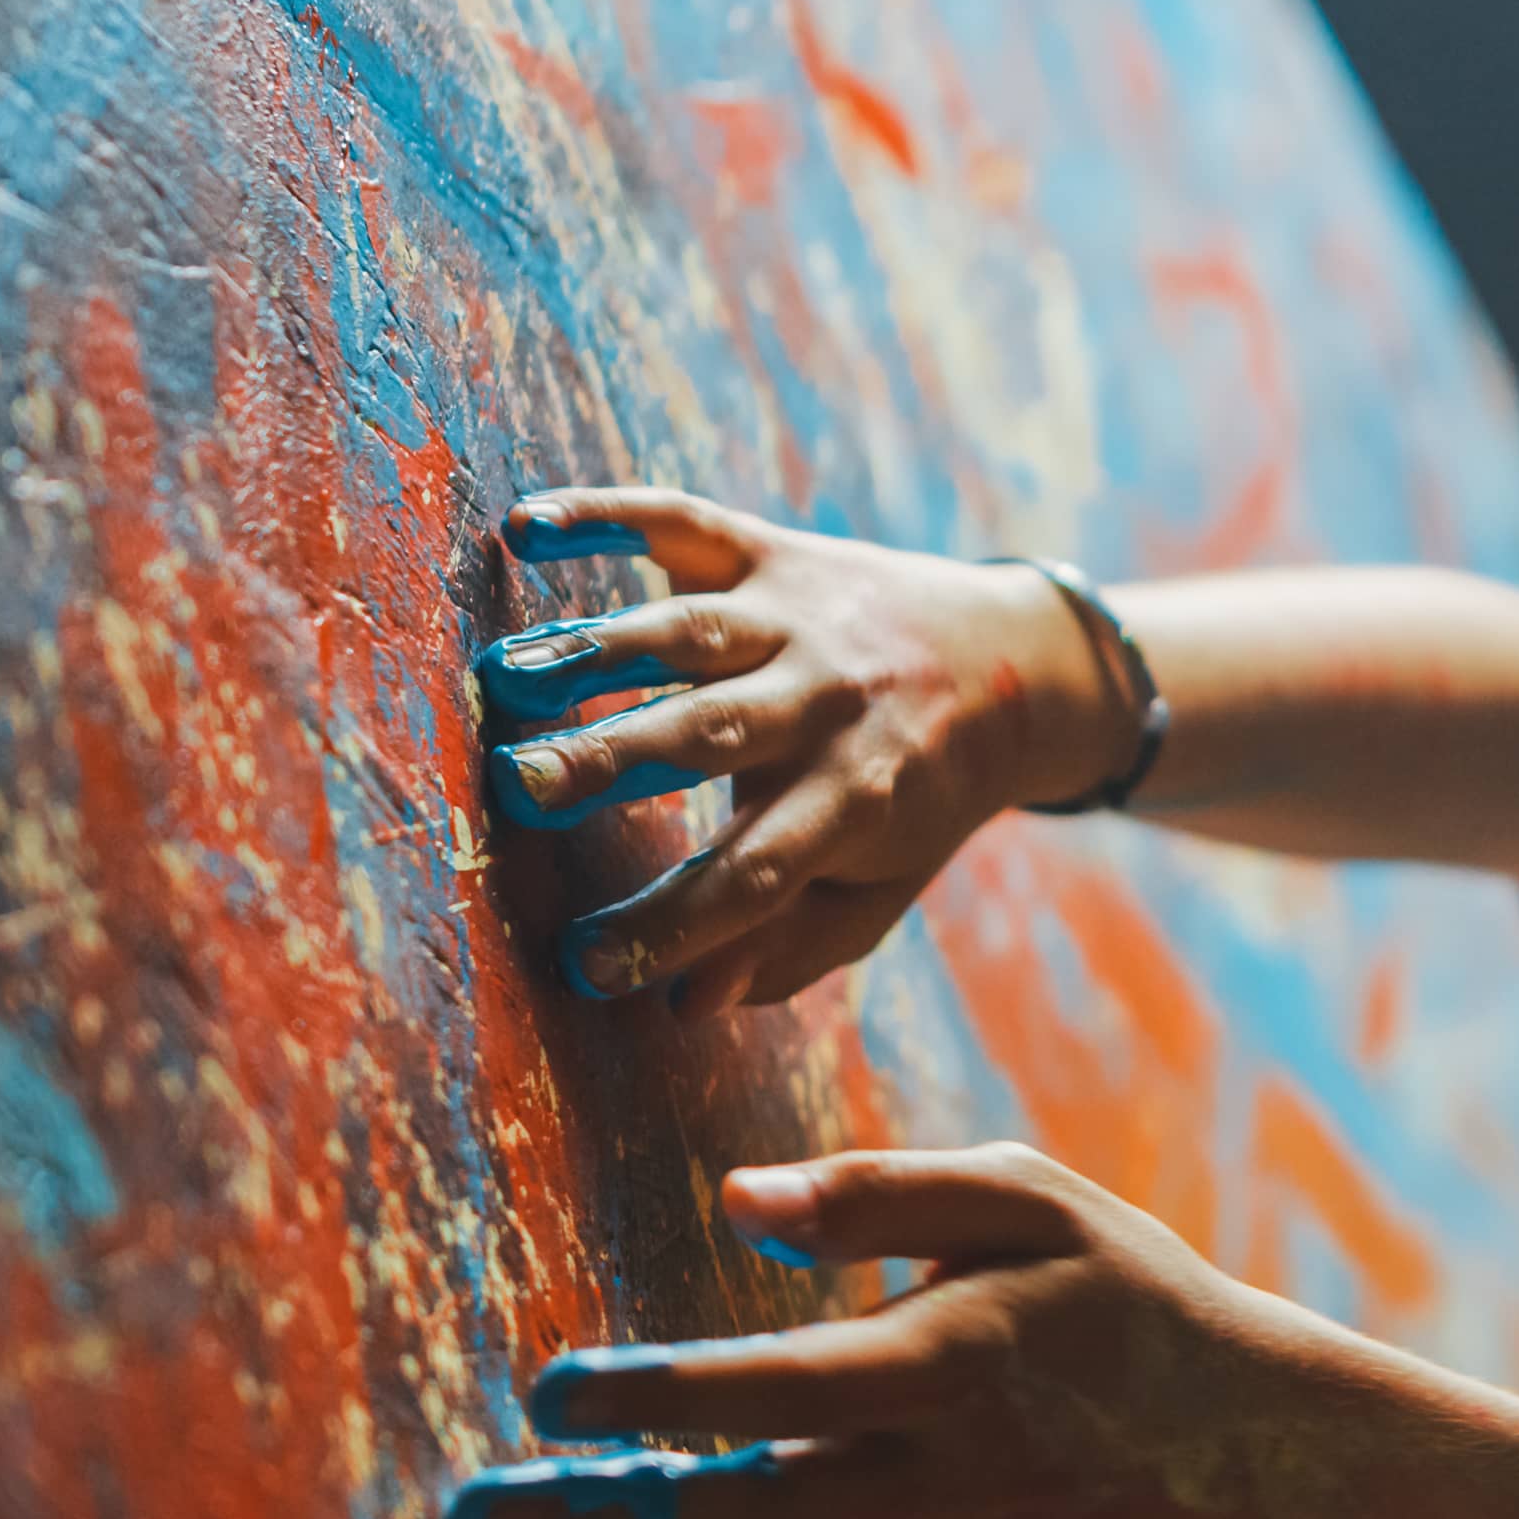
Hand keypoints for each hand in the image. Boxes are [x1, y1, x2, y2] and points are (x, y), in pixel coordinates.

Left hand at [441, 1143, 1361, 1518]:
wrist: (1236, 1443)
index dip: (665, 1396)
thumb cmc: (1116, 1291)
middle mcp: (931, 1479)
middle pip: (745, 1516)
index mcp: (949, 1364)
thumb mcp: (1026, 1197)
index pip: (784, 1388)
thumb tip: (736, 1195)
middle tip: (471, 1516)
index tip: (552, 1390)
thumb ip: (879, 1192)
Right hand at [476, 489, 1143, 1004]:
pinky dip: (606, 514)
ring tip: (504, 673)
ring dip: (594, 647)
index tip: (585, 964)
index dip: (673, 925)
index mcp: (855, 799)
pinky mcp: (775, 552)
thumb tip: (687, 1003)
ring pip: (687, 631)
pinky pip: (685, 523)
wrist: (1014, 663)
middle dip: (612, 761)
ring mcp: (797, 619)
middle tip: (513, 787)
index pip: (754, 875)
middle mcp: (827, 703)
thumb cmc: (921, 795)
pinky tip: (523, 528)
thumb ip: (792, 945)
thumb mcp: (881, 885)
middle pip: (710, 735)